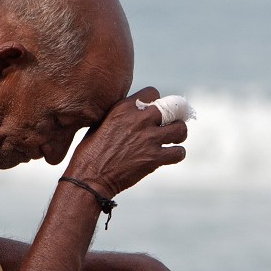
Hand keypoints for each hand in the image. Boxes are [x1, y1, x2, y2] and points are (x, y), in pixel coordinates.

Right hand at [65, 86, 187, 197]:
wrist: (89, 178)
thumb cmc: (91, 152)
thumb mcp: (100, 123)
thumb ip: (120, 114)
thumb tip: (134, 111)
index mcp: (124, 107)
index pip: (153, 92)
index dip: (155, 102)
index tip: (152, 112)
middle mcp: (139, 119)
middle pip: (173, 107)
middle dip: (174, 115)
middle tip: (171, 124)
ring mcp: (148, 139)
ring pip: (181, 129)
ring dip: (179, 135)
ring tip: (173, 140)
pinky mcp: (154, 158)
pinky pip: (179, 152)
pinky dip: (177, 155)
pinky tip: (169, 156)